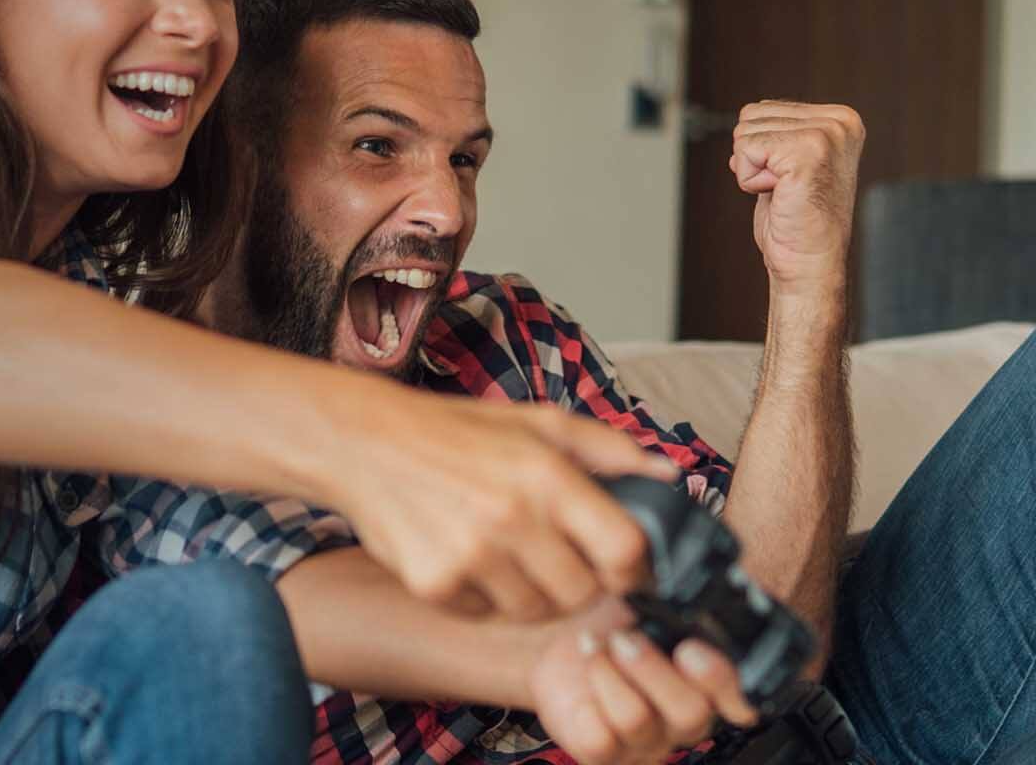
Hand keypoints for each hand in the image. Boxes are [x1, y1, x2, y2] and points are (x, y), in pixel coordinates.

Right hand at [325, 393, 680, 621]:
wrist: (364, 442)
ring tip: (505, 552)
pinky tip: (464, 557)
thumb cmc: (456, 432)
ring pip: (535, 611)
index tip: (623, 565)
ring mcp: (470, 556)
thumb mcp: (536, 422)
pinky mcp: (434, 584)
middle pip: (582, 593)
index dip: (634, 567)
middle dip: (579, 582)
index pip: (625, 551)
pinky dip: (483, 597)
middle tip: (555, 557)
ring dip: (531, 592)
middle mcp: (511, 518)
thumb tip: (671, 477)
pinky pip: (484, 614)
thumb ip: (608, 450)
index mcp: (546, 474)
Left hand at [527, 598, 760, 764]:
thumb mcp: (652, 598)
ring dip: (610, 672)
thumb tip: (697, 580)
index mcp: (709, 684)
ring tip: (596, 644)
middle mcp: (683, 719)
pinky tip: (586, 671)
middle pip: (690, 713)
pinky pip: (600, 740)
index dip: (724, 683)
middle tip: (626, 636)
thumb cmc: (615, 620)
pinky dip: (587, 698)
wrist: (559, 636)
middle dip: (653, 668)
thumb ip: (683, 598)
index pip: (742, 702)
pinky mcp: (604, 751)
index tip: (692, 650)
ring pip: (637, 721)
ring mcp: (645, 741)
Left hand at [728, 101, 864, 301]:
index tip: (789, 177)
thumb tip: (747, 116)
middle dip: (754, 157)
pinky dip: (750, 179)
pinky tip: (780, 195)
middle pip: (750, 116)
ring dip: (753, 169)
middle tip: (785, 187)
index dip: (760, 148)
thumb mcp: (790, 162)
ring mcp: (826, 134)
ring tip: (785, 191)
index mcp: (839, 119)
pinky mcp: (808, 151)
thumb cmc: (796, 219)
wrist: (809, 261)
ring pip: (744, 133)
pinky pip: (745, 151)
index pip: (761, 109)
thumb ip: (778, 133)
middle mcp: (838, 122)